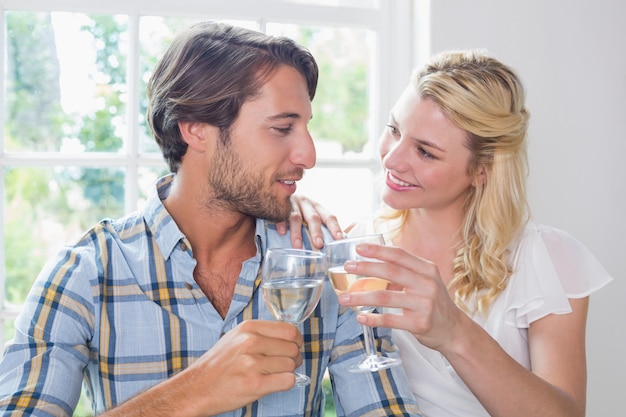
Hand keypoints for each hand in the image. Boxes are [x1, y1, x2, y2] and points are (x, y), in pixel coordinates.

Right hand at [189, 320, 303, 412]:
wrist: (196, 388)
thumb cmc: (218, 364)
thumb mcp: (236, 337)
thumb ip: (261, 333)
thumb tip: (289, 337)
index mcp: (248, 328)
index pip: (289, 330)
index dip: (296, 340)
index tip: (293, 347)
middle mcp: (250, 342)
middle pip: (293, 348)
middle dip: (294, 358)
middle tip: (284, 364)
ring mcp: (252, 363)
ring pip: (291, 365)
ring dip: (287, 372)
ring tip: (272, 374)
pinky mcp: (255, 384)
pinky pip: (287, 381)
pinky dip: (285, 383)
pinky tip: (273, 383)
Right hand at [276, 195, 342, 247]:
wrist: (279, 192)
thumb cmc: (299, 209)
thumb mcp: (310, 213)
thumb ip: (319, 225)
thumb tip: (330, 244)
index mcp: (317, 207)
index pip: (329, 217)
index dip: (334, 228)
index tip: (338, 239)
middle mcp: (306, 204)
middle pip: (313, 217)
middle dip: (316, 232)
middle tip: (318, 244)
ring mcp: (293, 203)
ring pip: (296, 217)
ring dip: (297, 232)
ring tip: (298, 246)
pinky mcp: (279, 205)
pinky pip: (280, 215)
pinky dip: (281, 223)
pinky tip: (282, 232)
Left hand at [337, 242, 464, 350]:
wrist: (454, 330)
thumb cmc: (434, 303)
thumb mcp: (425, 281)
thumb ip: (404, 272)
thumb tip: (372, 264)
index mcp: (427, 269)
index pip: (399, 255)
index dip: (377, 250)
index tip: (359, 248)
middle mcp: (427, 284)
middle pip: (390, 272)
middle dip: (365, 268)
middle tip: (347, 267)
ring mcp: (424, 304)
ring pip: (385, 297)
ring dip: (361, 297)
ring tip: (344, 298)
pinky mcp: (420, 324)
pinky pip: (390, 320)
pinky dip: (372, 319)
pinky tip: (360, 317)